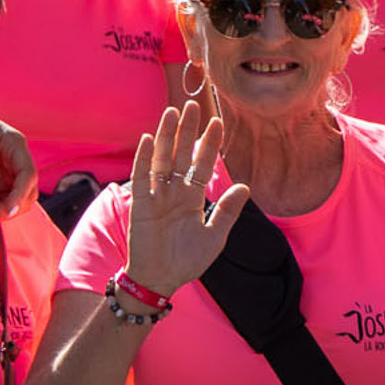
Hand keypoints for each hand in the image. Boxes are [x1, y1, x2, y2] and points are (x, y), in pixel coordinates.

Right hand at [124, 101, 251, 296]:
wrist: (160, 280)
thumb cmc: (186, 261)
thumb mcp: (214, 237)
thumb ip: (227, 212)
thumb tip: (244, 186)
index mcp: (193, 197)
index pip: (202, 164)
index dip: (209, 144)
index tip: (217, 122)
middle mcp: (175, 191)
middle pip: (182, 154)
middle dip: (188, 131)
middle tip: (194, 105)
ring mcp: (157, 195)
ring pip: (163, 159)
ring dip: (167, 136)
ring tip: (173, 113)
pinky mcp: (141, 204)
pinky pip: (142, 176)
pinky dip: (145, 158)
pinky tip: (150, 139)